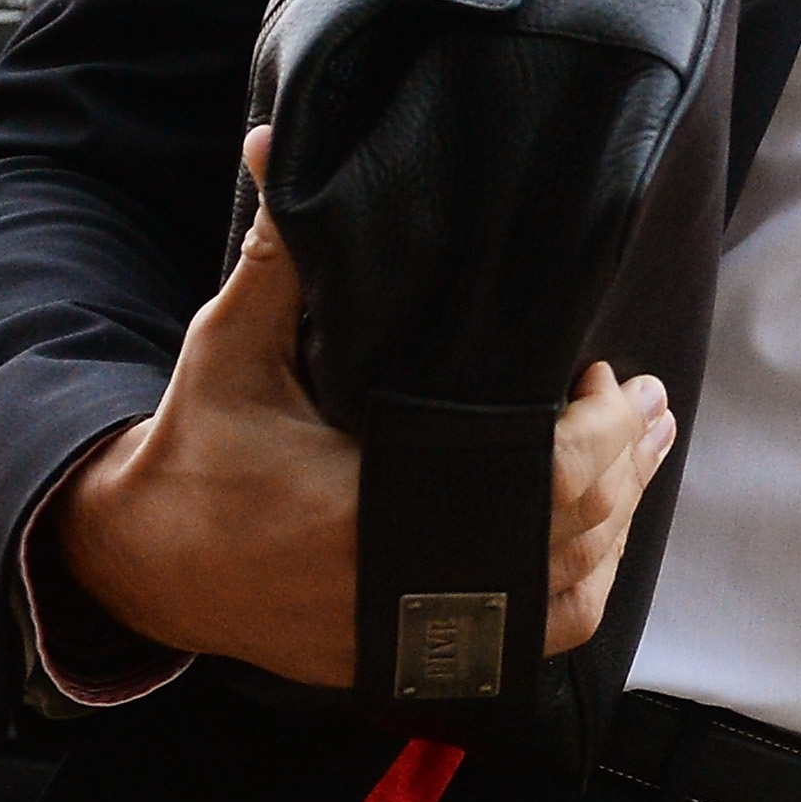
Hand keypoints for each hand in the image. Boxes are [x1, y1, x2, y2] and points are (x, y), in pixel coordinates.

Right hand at [53, 128, 674, 686]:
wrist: (150, 562)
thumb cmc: (197, 447)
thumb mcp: (229, 347)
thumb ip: (274, 259)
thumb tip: (272, 145)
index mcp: (374, 510)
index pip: (544, 484)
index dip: (598, 431)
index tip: (596, 371)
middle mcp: (407, 584)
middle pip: (574, 532)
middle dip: (628, 458)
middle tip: (651, 399)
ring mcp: (417, 632)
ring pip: (569, 591)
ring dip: (620, 518)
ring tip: (648, 452)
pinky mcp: (416, 656)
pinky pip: (535, 639)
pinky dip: (581, 587)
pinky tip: (602, 536)